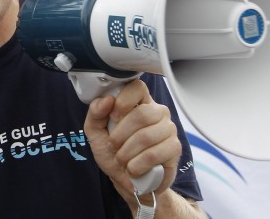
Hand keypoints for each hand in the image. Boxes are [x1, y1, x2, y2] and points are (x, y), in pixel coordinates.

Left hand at [83, 79, 180, 201]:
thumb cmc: (113, 153)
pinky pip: (154, 154)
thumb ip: (95, 113)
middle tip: (113, 145)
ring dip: (126, 152)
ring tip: (121, 159)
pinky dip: (137, 165)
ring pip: (146, 136)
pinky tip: (133, 168)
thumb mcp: (96, 133)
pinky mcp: (174, 149)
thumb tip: (106, 100)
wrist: (127, 181)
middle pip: (142, 114)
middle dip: (120, 134)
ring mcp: (169, 129)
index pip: (137, 87)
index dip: (123, 101)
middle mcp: (157, 112)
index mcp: (139, 102)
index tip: (113, 117)